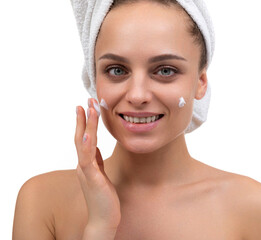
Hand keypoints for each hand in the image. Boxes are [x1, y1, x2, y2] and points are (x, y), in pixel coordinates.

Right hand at [75, 98, 120, 231]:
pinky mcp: (91, 178)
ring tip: (88, 108)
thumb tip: (95, 146)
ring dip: (86, 125)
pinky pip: (87, 159)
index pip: (84, 138)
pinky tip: (88, 134)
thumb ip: (95, 160)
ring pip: (83, 143)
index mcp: (86, 163)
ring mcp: (85, 171)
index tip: (87, 107)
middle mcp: (83, 165)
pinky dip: (87, 145)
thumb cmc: (104, 198)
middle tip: (87, 100)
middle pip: (81, 137)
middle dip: (84, 118)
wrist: (104, 219)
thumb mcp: (100, 174)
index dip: (85, 122)